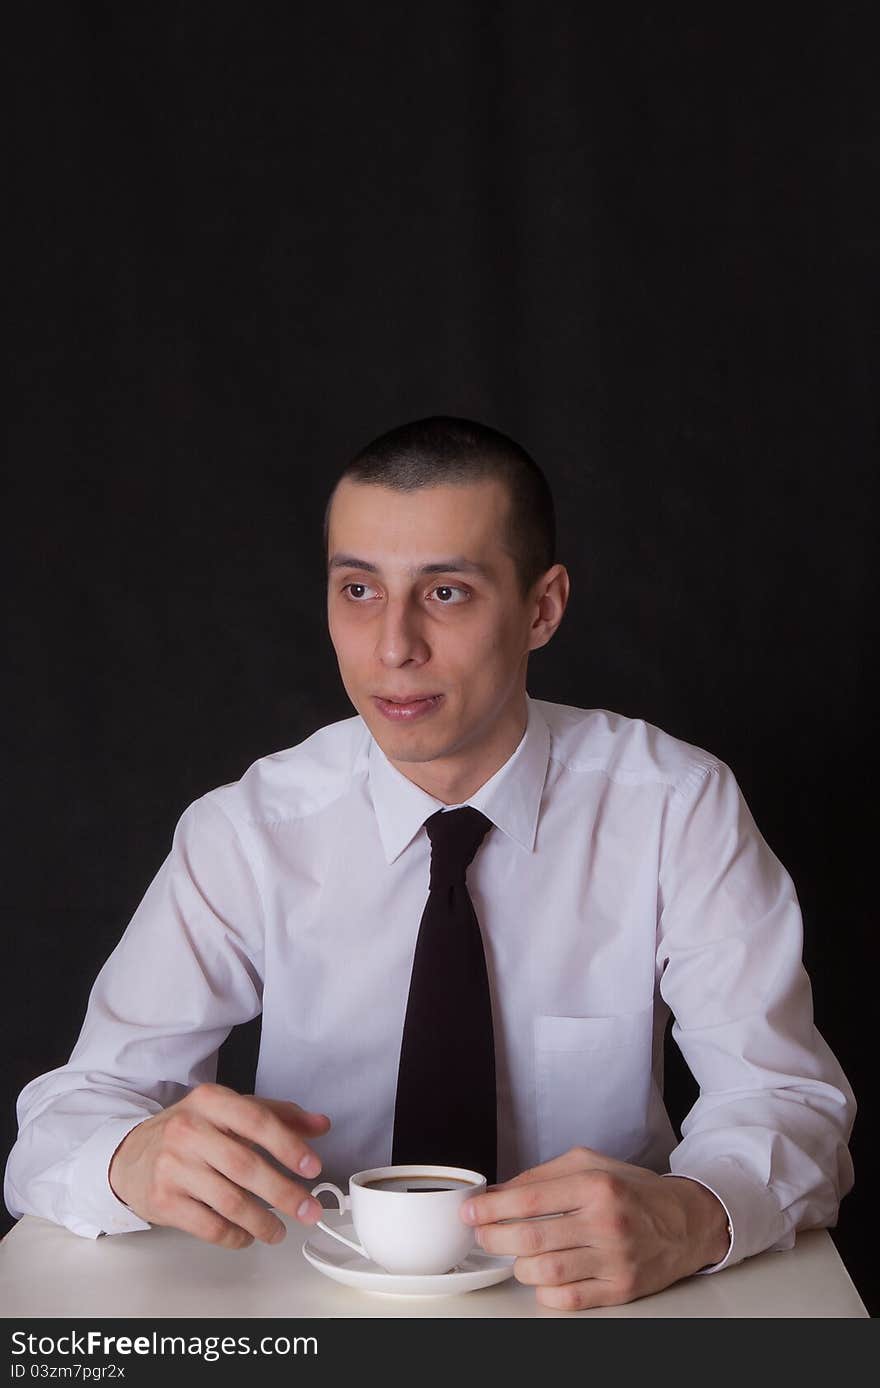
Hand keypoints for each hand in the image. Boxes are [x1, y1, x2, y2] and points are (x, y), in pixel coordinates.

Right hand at [108, 1082, 331, 1249]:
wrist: (131, 1155)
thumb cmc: (190, 1132)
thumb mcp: (229, 1111)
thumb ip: (277, 1115)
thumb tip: (320, 1125)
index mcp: (211, 1101)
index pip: (256, 1120)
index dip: (288, 1145)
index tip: (312, 1167)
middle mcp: (189, 1130)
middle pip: (246, 1166)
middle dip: (284, 1193)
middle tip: (309, 1209)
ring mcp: (173, 1166)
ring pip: (229, 1200)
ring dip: (262, 1221)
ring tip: (280, 1230)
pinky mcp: (164, 1200)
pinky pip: (208, 1225)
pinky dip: (234, 1235)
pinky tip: (247, 1235)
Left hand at [460, 1146, 730, 1309]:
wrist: (686, 1221)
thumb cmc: (633, 1191)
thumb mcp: (590, 1164)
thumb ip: (542, 1176)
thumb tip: (498, 1193)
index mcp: (595, 1186)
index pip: (529, 1200)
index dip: (491, 1209)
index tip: (471, 1212)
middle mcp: (605, 1223)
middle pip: (530, 1240)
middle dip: (494, 1238)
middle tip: (482, 1234)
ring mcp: (614, 1260)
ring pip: (544, 1273)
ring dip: (518, 1267)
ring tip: (517, 1255)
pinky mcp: (620, 1290)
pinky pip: (567, 1299)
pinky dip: (545, 1291)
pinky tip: (544, 1276)